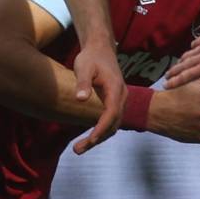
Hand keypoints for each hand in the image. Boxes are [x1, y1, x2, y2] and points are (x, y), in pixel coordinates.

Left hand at [69, 34, 126, 153]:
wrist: (100, 48)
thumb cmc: (91, 57)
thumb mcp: (83, 67)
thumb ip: (82, 83)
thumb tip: (80, 99)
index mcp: (116, 89)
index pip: (111, 114)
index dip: (101, 129)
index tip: (90, 141)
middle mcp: (121, 96)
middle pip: (113, 124)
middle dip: (97, 139)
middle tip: (78, 150)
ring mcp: (120, 100)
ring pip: (113, 125)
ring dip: (98, 138)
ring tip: (79, 148)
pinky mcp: (114, 102)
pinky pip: (111, 120)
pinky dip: (101, 131)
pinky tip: (88, 138)